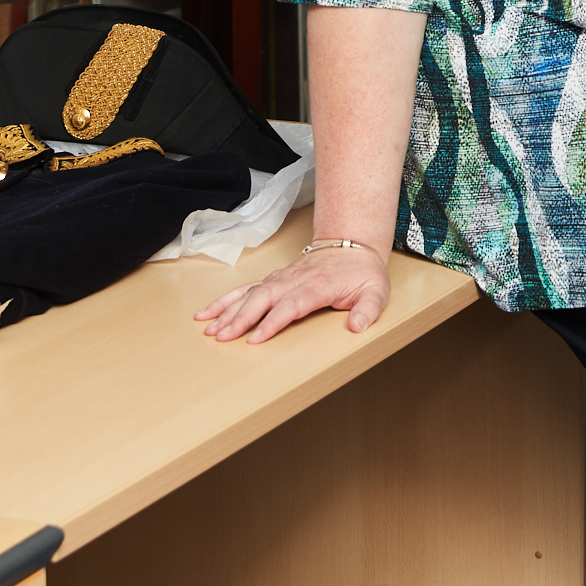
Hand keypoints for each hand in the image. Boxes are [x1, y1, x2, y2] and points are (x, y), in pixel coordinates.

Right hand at [195, 244, 391, 342]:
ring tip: (209, 328)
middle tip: (222, 337)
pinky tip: (209, 312)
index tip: (256, 338)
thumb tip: (357, 326)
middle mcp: (294, 280)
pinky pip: (245, 289)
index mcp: (317, 285)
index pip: (290, 305)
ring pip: (249, 293)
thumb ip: (368, 310)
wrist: (352, 246)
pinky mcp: (273, 279)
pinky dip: (226, 300)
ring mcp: (281, 278)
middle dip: (240, 318)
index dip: (272, 322)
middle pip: (262, 299)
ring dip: (228, 310)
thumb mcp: (376, 291)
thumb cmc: (362, 272)